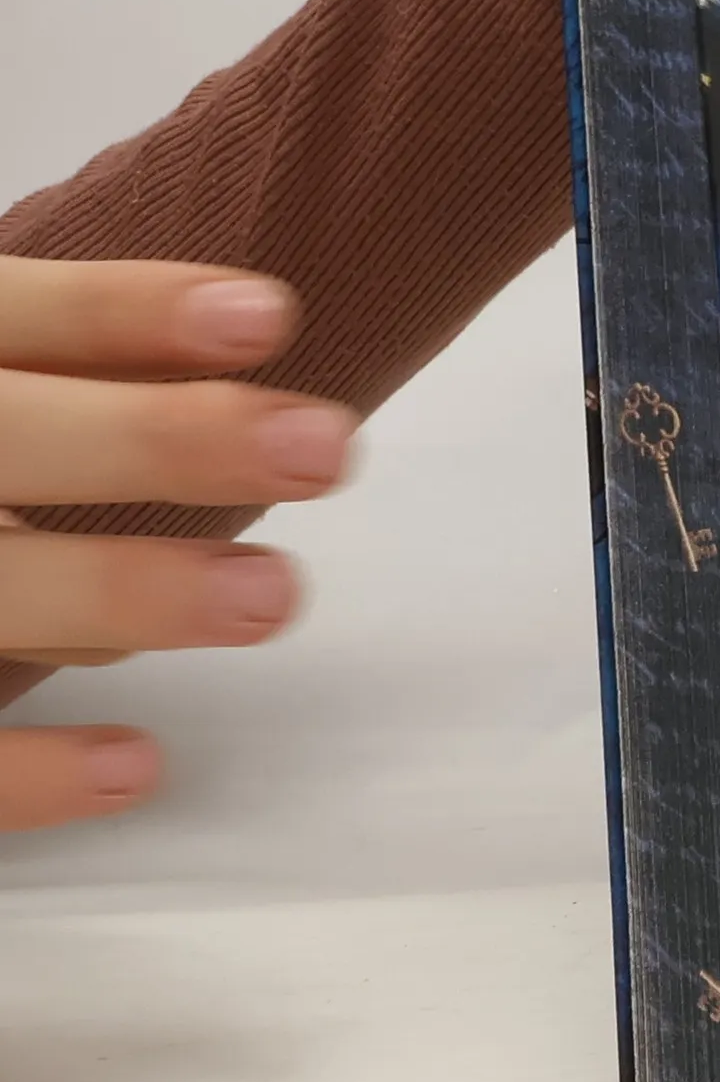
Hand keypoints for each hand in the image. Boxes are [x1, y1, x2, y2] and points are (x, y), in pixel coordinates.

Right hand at [0, 260, 356, 831]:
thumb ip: (60, 361)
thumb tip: (250, 330)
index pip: (4, 314)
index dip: (120, 310)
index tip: (268, 315)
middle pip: (3, 439)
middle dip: (156, 440)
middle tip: (325, 449)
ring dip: (119, 590)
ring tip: (271, 596)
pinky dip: (26, 772)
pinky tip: (138, 764)